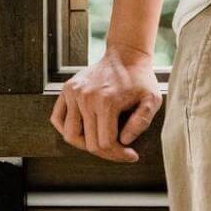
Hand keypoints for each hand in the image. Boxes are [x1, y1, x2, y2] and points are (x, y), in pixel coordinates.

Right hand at [49, 43, 160, 161]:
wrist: (127, 54)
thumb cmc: (141, 79)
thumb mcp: (153, 98)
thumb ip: (142, 121)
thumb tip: (124, 141)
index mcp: (107, 101)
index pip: (105, 143)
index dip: (118, 154)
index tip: (131, 156)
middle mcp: (87, 98)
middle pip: (88, 142)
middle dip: (106, 153)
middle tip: (120, 151)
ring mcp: (74, 93)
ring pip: (70, 135)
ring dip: (85, 145)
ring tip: (102, 142)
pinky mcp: (67, 89)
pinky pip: (58, 119)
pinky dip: (67, 130)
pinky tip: (84, 131)